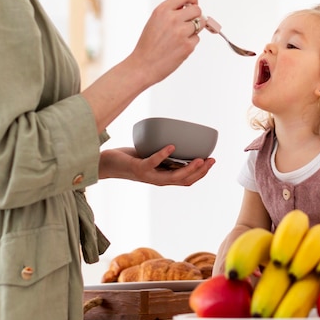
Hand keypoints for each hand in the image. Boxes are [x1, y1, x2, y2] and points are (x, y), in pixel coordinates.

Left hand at [99, 146, 213, 185]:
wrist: (107, 164)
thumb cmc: (129, 159)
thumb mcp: (150, 156)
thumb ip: (163, 153)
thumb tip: (177, 138)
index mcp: (163, 178)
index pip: (187, 180)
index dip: (201, 173)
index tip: (212, 161)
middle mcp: (158, 180)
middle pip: (184, 181)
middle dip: (200, 172)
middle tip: (210, 160)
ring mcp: (149, 176)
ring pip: (173, 177)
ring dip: (188, 168)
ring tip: (199, 158)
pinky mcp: (139, 168)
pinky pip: (153, 162)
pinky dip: (163, 154)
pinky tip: (171, 146)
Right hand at [129, 0, 203, 84]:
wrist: (142, 65)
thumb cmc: (148, 45)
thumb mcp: (155, 21)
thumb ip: (171, 12)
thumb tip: (190, 8)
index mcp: (162, 10)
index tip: (193, 3)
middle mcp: (172, 19)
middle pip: (197, 10)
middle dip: (196, 16)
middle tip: (188, 24)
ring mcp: (181, 32)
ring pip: (200, 24)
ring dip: (194, 30)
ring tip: (180, 37)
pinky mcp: (187, 46)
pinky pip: (197, 39)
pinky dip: (190, 43)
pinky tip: (178, 47)